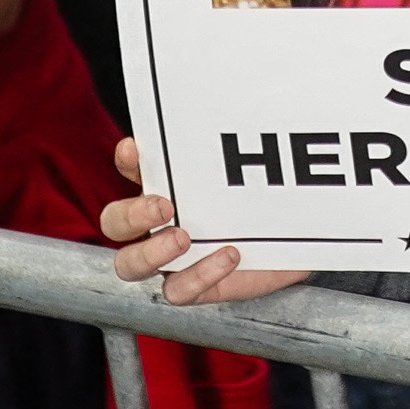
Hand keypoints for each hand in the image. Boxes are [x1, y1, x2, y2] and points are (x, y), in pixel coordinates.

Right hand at [101, 135, 312, 303]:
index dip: (128, 161)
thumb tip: (258, 117)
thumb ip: (246, 149)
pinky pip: (178, 290)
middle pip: (115, 223)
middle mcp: (159, 225)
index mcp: (165, 188)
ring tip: (182, 238)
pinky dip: (200, 275)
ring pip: (131, 264)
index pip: (133, 170)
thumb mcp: (257, 173)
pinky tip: (228, 255)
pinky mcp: (194, 286)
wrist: (294, 239)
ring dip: (151, 251)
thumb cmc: (266, 201)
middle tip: (163, 206)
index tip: (135, 149)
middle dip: (132, 213)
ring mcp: (171, 259)